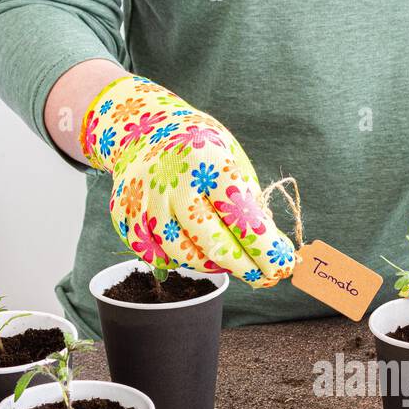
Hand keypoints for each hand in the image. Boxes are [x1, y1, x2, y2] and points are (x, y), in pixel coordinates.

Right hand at [81, 76, 294, 286]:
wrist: (144, 130)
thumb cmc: (201, 150)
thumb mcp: (233, 161)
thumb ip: (250, 203)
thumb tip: (273, 251)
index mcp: (206, 161)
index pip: (242, 216)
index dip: (266, 248)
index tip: (283, 266)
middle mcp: (171, 182)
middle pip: (213, 243)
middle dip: (245, 267)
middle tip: (265, 278)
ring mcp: (144, 202)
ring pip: (184, 256)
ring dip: (214, 266)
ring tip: (231, 261)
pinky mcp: (126, 218)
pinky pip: (157, 257)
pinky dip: (180, 261)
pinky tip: (197, 253)